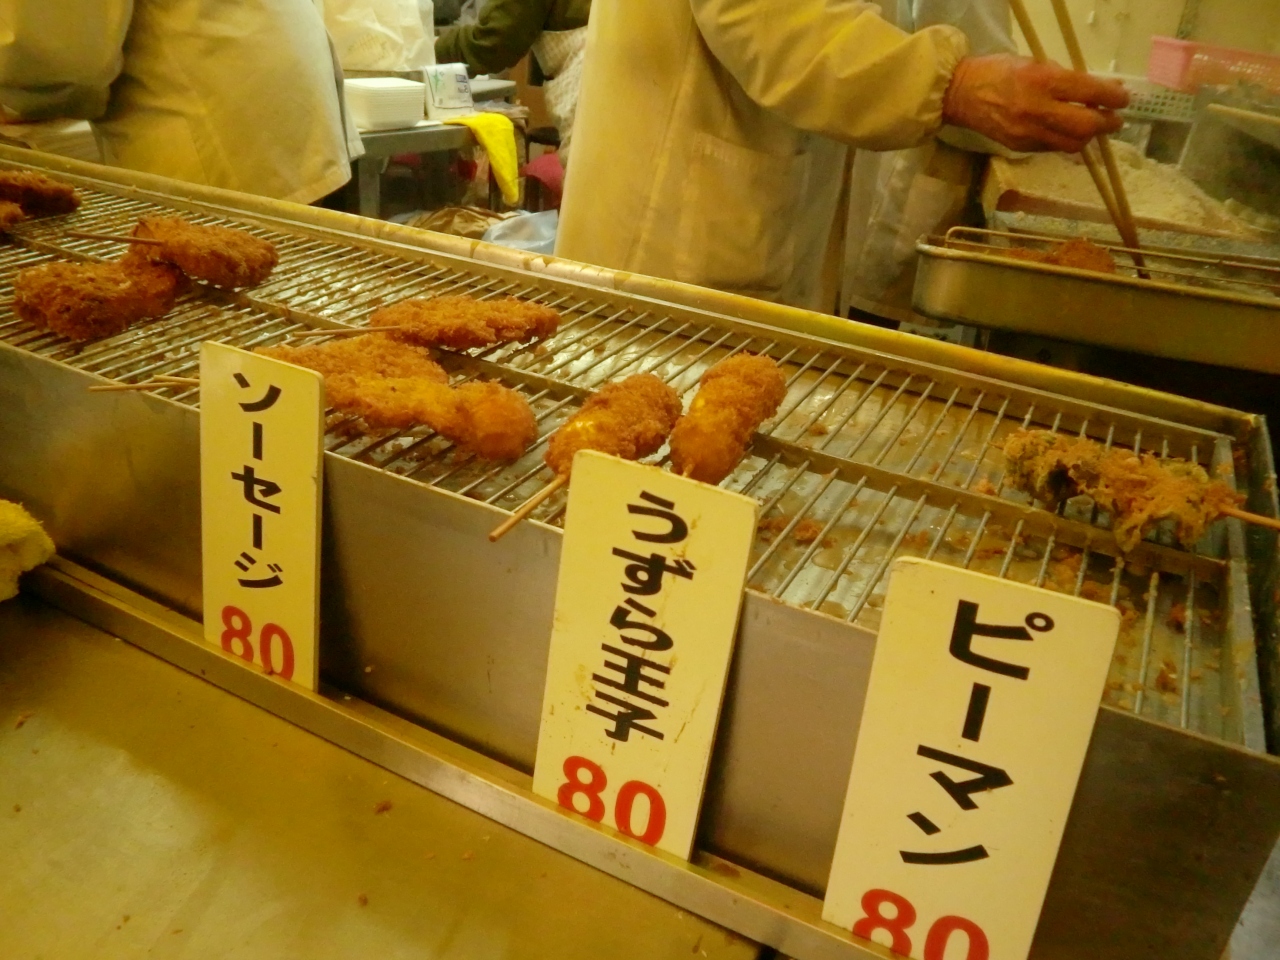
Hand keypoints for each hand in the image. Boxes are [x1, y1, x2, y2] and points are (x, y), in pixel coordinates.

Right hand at [942, 54, 1128, 152]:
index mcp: (1043, 81)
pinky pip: (1053, 147)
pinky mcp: (1020, 147)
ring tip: (1092, 127)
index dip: (1114, 98)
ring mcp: (1028, 132)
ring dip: (1088, 136)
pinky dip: (1066, 140)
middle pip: (1086, 126)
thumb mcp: (1035, 64)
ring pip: (1072, 144)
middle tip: (1114, 119)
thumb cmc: (999, 71)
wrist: (960, 94)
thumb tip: (1100, 90)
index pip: (1090, 92)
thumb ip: (1067, 78)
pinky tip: (1066, 131)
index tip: (1123, 99)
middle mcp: (1037, 110)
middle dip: (1107, 123)